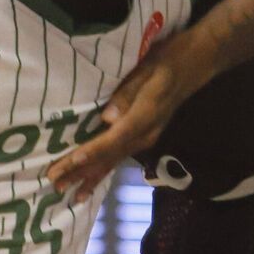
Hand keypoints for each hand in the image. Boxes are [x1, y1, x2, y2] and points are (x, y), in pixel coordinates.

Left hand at [48, 29, 216, 204]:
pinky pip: (119, 157)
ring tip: (69, 194)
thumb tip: (108, 117)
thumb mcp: (149, 69)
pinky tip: (90, 183)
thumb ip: (128, 93)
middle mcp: (145, 134)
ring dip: (90, 177)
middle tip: (56, 184)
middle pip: (109, 157)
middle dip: (81, 171)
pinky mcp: (143, 136)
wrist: (198, 62)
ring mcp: (145, 138)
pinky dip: (102, 171)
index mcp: (145, 117)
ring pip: (113, 162)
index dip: (91, 152)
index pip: (113, 139)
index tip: (70, 163)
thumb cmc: (170, 59)